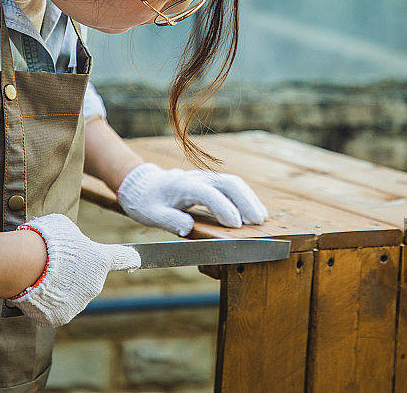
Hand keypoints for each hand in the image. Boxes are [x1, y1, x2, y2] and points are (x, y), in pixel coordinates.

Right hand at [9, 213, 139, 326]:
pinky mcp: (60, 317)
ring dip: (59, 287)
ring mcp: (78, 304)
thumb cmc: (46, 240)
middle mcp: (95, 284)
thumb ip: (75, 238)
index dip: (130, 258)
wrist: (24, 265)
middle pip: (87, 278)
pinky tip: (36, 290)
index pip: (124, 257)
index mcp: (100, 259)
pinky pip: (55, 308)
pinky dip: (46, 302)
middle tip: (53, 263)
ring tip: (41, 275)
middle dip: (74, 273)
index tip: (134, 261)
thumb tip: (70, 243)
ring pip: (71, 295)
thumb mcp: (65, 227)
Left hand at [117, 163, 268, 236]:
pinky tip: (255, 211)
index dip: (223, 207)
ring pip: (234, 183)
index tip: (235, 225)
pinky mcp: (211, 183)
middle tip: (257, 221)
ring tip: (261, 218)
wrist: (145, 186)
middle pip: (228, 183)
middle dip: (245, 201)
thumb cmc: (147, 202)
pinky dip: (246, 198)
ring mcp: (206, 179)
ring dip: (250, 199)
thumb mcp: (151, 214)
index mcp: (182, 185)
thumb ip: (169, 220)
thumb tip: (187, 228)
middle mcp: (198, 178)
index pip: (208, 193)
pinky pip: (233, 187)